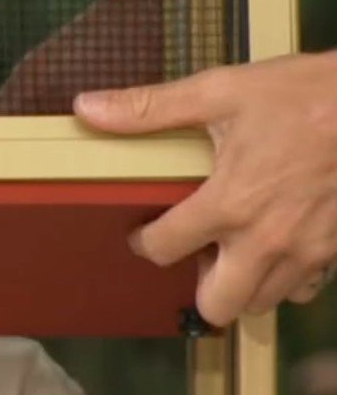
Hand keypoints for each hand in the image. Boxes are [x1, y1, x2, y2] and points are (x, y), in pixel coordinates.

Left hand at [75, 51, 336, 325]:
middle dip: (197, 289)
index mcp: (229, 203)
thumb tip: (87, 109)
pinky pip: (305, 289)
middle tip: (194, 255)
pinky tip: (276, 249)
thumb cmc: (305, 95)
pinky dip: (286, 280)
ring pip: (263, 303)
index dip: (143, 242)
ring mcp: (308, 252)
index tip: (144, 231)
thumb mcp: (221, 90)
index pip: (163, 248)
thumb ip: (150, 108)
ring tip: (232, 253)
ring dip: (241, 287)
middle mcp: (267, 240)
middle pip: (218, 304)